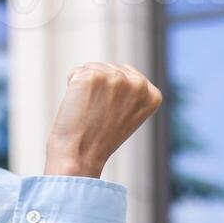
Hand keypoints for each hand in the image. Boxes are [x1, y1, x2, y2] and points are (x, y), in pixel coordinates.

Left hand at [44, 62, 162, 177]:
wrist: (80, 155)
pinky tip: (77, 105)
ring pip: (92, 67)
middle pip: (109, 68)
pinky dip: (71, 86)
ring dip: (84, 86)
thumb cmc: (99, 139)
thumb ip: (131, 93)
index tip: (111, 114)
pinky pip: (76, 72)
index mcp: (152, 95)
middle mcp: (137, 84)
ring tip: (87, 111)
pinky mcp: (91, 77)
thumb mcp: (128, 116)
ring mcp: (115, 78)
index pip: (128, 74)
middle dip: (98, 88)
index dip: (112, 94)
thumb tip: (123, 70)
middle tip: (96, 115)